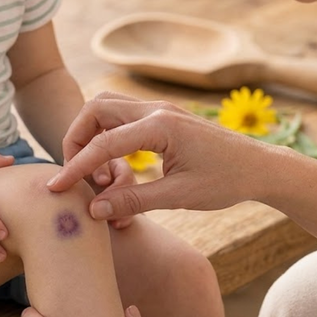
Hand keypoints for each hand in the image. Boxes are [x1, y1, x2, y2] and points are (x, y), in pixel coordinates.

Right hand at [48, 91, 262, 219]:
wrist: (260, 167)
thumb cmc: (225, 181)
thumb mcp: (179, 196)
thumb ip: (133, 200)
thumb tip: (94, 209)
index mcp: (159, 126)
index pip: (102, 143)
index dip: (74, 166)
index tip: (56, 187)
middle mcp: (156, 109)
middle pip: (95, 108)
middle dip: (76, 138)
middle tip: (77, 172)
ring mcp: (159, 109)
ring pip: (106, 106)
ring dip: (90, 132)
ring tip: (94, 169)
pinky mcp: (162, 116)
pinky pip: (122, 115)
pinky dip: (107, 133)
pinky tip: (112, 161)